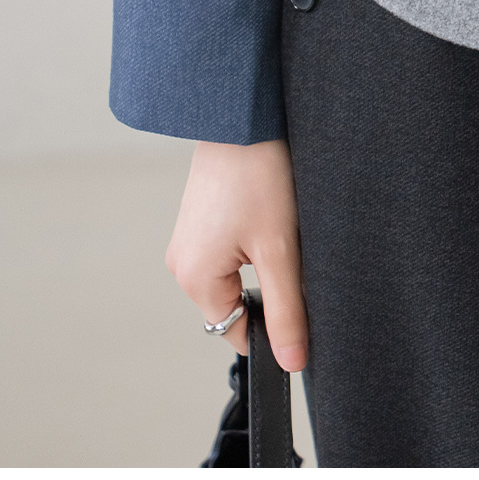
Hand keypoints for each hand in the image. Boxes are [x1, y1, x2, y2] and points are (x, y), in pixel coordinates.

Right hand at [166, 140, 307, 371]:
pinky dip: (253, 242)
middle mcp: (180, 262)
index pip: (236, 331)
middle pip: (235, 303)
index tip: (297, 297)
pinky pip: (228, 252)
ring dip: (263, 262)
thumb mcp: (279, 251)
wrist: (241, 117)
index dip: (272, 324)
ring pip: (235, 276)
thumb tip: (291, 362)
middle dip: (269, 288)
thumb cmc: (258, 176)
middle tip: (289, 248)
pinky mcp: (198, 221)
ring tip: (276, 225)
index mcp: (194, 278)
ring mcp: (187, 240)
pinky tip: (266, 213)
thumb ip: (285, 311)